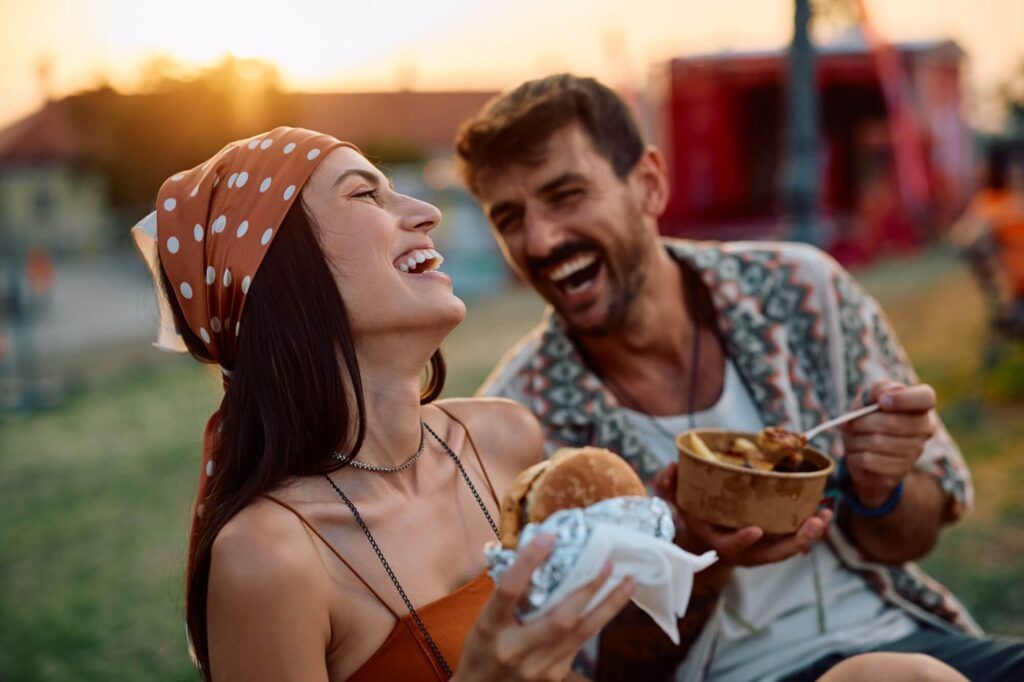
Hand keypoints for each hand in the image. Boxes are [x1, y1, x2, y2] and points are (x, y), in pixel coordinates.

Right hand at [456, 535, 635, 680]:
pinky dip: (596, 621)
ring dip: (608, 606)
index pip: (510, 590)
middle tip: (607, 563)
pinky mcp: (553, 677)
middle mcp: (515, 651)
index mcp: (490, 629)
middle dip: (588, 588)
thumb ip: (511, 596)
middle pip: (561, 618)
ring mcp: (538, 668)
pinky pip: (580, 644)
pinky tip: (609, 604)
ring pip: (582, 634)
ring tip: (628, 582)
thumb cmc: (480, 650)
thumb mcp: (484, 621)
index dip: (529, 562)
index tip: (549, 537)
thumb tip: (542, 557)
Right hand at [652, 462, 831, 566]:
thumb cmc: (693, 515)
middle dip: (795, 541)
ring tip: (825, 514)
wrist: (706, 535)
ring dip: (810, 534)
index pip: (731, 546)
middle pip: (773, 553)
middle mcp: (744, 551)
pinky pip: (795, 538)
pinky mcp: (774, 541)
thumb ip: (668, 486)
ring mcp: (762, 549)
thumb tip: (671, 467)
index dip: (742, 540)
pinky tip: (825, 510)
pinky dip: (810, 527)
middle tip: (813, 524)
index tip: (754, 530)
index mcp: (719, 542)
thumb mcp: (676, 502)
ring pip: (789, 548)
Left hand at [842, 381, 935, 507]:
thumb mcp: (867, 400)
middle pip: (892, 422)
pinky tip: (857, 453)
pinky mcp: (900, 471)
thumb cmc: (867, 421)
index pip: (926, 397)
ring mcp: (915, 452)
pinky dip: (855, 455)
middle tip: (852, 423)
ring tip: (854, 438)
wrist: (864, 456)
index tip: (881, 401)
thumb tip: (883, 394)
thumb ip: (877, 390)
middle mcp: (924, 429)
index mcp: (920, 407)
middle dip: (864, 421)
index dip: (903, 398)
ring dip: (856, 439)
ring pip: (877, 442)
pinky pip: (869, 460)